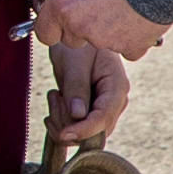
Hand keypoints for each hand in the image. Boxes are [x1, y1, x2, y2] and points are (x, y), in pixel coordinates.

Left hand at [29, 0, 168, 59]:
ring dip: (105, 29)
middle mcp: (80, 26)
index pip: (43, 31)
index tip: (63, 11)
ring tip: (118, 3)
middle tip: (94, 2)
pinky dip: (131, 37)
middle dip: (79, 25)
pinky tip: (137, 15)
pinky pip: (128, 48)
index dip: (51, 23)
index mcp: (62, 3)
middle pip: (71, 38)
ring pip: (100, 42)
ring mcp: (107, 39)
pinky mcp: (133, 44)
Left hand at [43, 31, 132, 150]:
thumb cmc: (78, 46)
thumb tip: (78, 116)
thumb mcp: (75, 61)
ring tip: (55, 94)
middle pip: (95, 132)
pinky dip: (59, 120)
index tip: (63, 134)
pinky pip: (75, 129)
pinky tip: (55, 101)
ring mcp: (103, 109)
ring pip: (83, 134)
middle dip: (68, 123)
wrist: (75, 39)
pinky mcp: (90, 113)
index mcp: (117, 87)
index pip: (104, 119)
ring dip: (61, 120)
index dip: (84, 130)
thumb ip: (77, 86)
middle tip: (55, 95)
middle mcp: (114, 103)